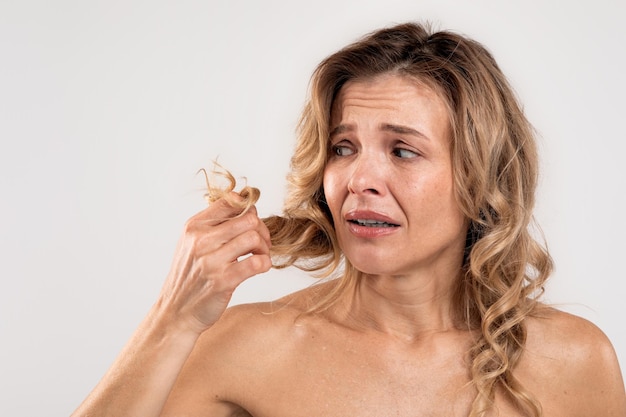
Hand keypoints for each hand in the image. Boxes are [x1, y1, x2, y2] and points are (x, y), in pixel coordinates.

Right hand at [157, 193, 271, 333]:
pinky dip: (265, 263)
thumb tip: (243, 204)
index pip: (230, 202)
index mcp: (194, 227)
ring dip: (264, 247)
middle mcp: (201, 240)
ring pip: (253, 238)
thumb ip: (213, 225)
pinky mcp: (223, 281)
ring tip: (260, 256)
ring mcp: (212, 261)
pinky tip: (260, 267)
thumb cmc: (189, 277)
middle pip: (248, 219)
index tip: (251, 223)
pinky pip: (256, 263)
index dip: (249, 209)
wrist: (176, 312)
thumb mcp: (191, 244)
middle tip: (261, 243)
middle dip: (261, 229)